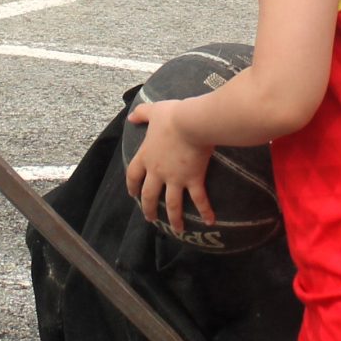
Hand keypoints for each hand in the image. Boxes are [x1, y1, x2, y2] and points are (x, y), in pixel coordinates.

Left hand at [123, 98, 217, 237]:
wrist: (191, 123)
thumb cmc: (173, 115)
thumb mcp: (153, 111)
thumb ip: (141, 114)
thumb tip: (130, 117)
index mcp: (146, 156)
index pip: (133, 175)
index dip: (132, 186)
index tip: (132, 195)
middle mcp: (158, 172)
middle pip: (149, 195)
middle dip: (149, 208)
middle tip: (150, 218)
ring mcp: (175, 178)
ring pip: (172, 204)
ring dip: (174, 218)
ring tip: (176, 229)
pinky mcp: (193, 179)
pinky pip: (199, 199)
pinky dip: (205, 211)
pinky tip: (210, 221)